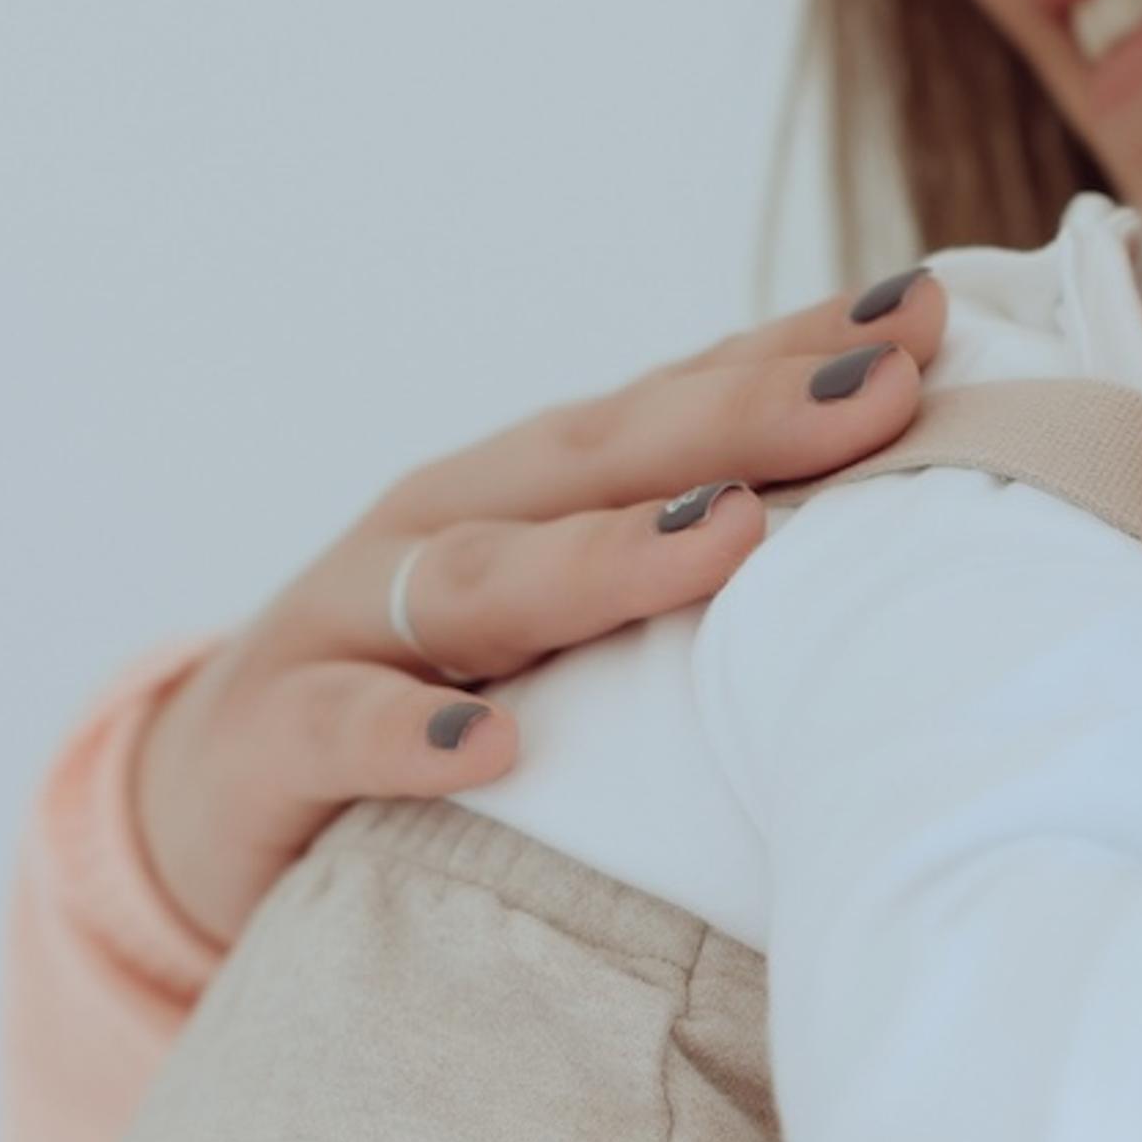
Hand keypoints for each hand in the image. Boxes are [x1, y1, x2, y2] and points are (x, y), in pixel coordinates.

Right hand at [133, 271, 947, 946]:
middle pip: (601, 459)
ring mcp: (346, 626)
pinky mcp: (266, 743)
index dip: (792, 356)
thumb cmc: (444, 720)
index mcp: (531, 496)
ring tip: (730, 538)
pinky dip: (407, 730)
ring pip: (483, 578)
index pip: (676, 405)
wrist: (213, 825)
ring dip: (609, 555)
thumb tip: (918, 573)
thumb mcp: (576, 648)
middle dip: (745, 417)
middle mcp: (444, 527)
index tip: (928, 317)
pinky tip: (487, 746)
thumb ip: (701, 596)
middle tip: (878, 392)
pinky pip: (338, 729)